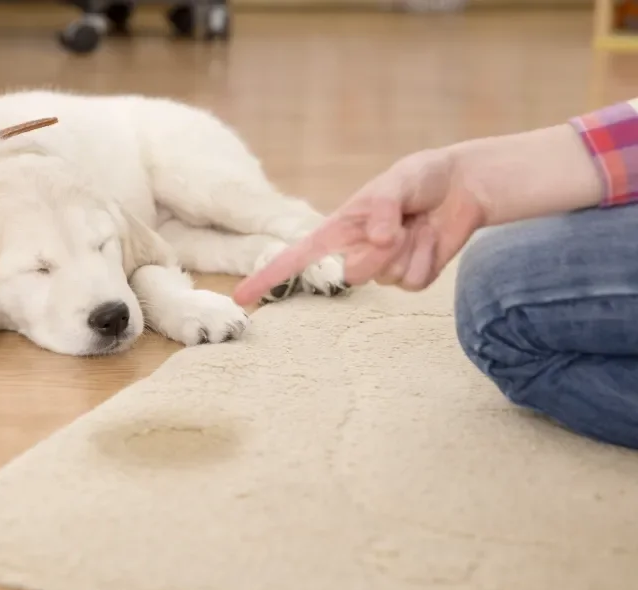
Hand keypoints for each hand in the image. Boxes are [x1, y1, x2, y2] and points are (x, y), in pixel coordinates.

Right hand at [233, 147, 486, 304]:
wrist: (463, 187)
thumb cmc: (421, 178)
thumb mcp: (398, 180)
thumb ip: (382, 207)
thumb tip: (376, 238)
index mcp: (339, 228)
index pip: (296, 257)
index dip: (268, 276)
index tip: (242, 296)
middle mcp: (357, 251)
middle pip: (352, 274)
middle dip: (377, 253)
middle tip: (398, 226)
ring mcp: (384, 268)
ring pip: (387, 278)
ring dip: (408, 249)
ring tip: (418, 224)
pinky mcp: (413, 277)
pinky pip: (414, 282)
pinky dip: (428, 258)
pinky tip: (432, 238)